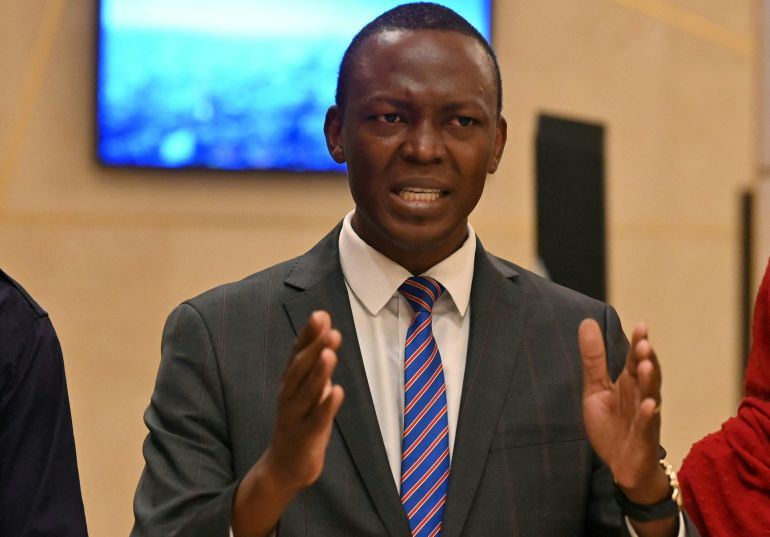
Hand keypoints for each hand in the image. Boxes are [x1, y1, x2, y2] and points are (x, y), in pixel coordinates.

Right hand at [232, 311, 343, 536]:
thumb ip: (316, 362)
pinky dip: (326, 406)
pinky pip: (316, 420)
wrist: (285, 466)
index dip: (308, 335)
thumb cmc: (301, 421)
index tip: (320, 315)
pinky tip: (337, 392)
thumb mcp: (308, 389)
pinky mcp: (304, 437)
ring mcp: (294, 417)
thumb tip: (328, 330)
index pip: (297, 354)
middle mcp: (288, 396)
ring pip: (306, 392)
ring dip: (319, 372)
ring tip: (331, 353)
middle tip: (329, 329)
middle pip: (300, 369)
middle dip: (314, 348)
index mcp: (289, 382)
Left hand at [579, 319, 668, 504]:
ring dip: (649, 382)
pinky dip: (649, 415)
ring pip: (650, 397)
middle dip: (646, 360)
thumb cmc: (612, 425)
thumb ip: (593, 360)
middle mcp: (640, 397)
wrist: (621, 466)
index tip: (641, 326)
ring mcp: (644, 418)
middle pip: (645, 375)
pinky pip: (647, 425)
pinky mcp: (643, 438)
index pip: (634, 360)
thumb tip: (587, 322)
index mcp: (629, 384)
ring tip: (646, 366)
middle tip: (643, 343)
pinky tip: (650, 405)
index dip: (638, 344)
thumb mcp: (596, 389)